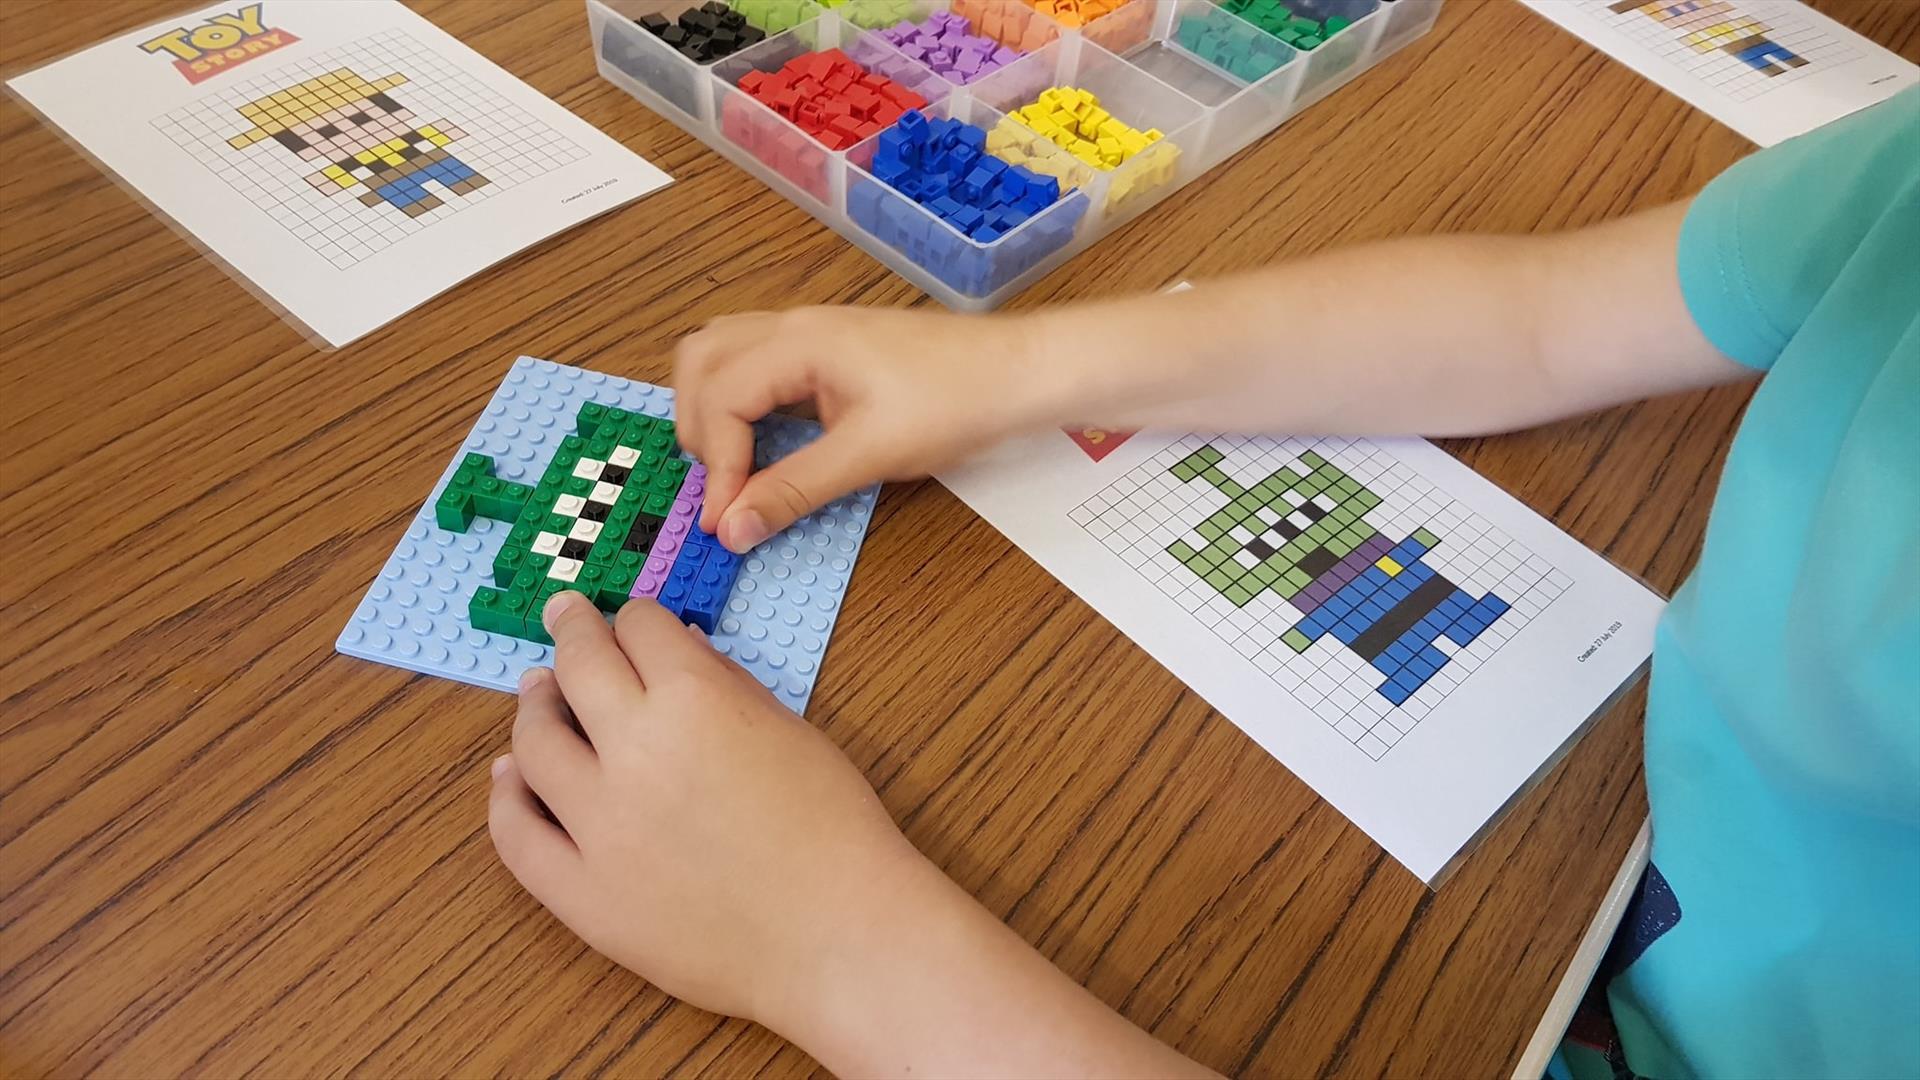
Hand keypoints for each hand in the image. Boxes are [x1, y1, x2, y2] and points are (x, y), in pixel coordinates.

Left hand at [487, 591, 925, 1026]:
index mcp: (695, 700)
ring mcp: (598, 825)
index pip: (640, 627)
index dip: (638, 620)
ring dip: (535, 707)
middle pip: (578, 665)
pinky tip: (511, 778)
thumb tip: (683, 651)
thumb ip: (729, 685)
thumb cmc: (834, 831)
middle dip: (571, 630)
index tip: (634, 624)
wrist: (837, 938)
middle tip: (566, 617)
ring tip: (540, 697)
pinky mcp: (581, 892)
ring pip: (533, 743)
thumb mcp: (792, 731)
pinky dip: (507, 797)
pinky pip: (517, 835)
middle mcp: (634, 750)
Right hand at [674, 306, 1053, 552]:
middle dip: (696, 427)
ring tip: (732, 463)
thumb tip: (732, 529)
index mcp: (798, 342)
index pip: (719, 399)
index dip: (715, 467)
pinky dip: (739, 399)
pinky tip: (764, 440)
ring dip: (710, 406)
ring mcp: (810, 332)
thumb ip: (794, 490)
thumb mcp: (870, 455)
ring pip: (722, 352)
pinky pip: (756, 360)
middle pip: (700, 360)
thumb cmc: (956, 402)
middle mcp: (793, 326)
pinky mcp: (828, 347)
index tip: (727, 522)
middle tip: (723, 487)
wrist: (1020, 373)